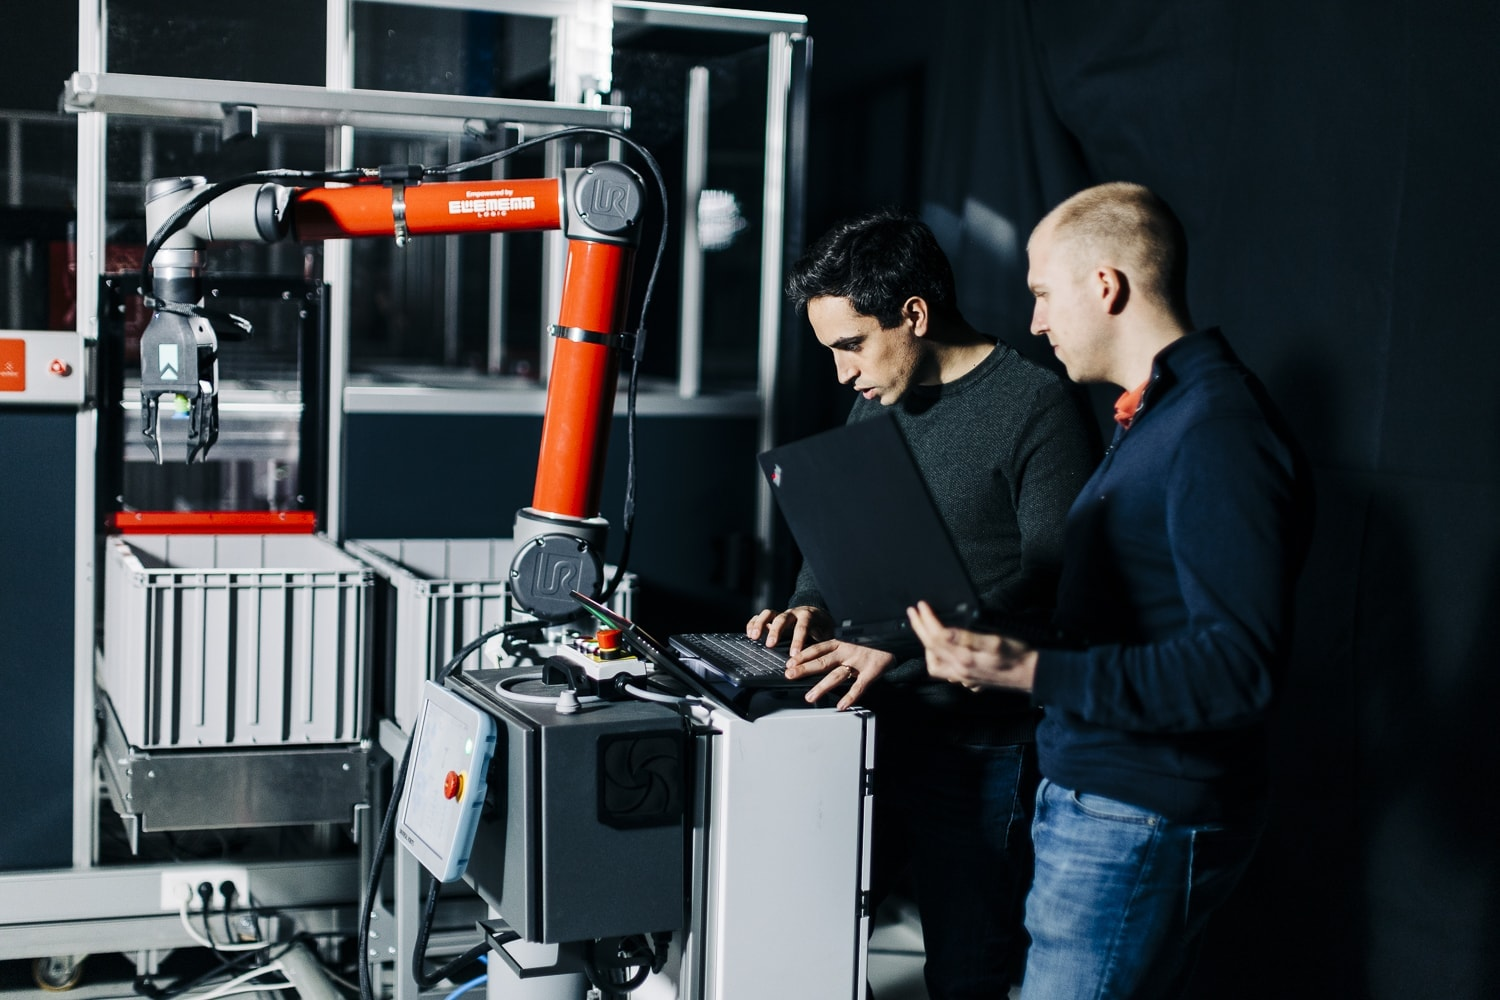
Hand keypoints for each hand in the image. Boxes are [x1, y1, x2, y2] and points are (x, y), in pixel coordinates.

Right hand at [746, 605, 832, 656]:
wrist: (819, 616)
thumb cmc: (822, 630)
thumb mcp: (826, 637)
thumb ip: (820, 647)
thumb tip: (817, 662)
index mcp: (808, 617)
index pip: (802, 627)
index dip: (797, 640)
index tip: (793, 654)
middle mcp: (793, 613)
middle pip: (782, 618)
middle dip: (775, 631)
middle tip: (770, 645)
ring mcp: (782, 614)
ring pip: (768, 613)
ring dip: (760, 624)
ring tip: (754, 637)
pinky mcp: (773, 618)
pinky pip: (760, 616)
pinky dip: (753, 623)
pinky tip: (749, 634)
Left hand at [785, 639, 894, 710]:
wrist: (896, 645)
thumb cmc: (870, 649)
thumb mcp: (849, 646)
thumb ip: (833, 654)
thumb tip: (811, 664)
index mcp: (841, 644)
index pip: (818, 648)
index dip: (802, 655)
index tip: (789, 663)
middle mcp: (848, 651)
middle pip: (823, 661)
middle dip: (805, 668)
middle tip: (790, 675)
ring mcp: (859, 662)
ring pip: (838, 674)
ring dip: (822, 686)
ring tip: (810, 696)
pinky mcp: (872, 672)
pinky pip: (859, 686)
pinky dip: (850, 696)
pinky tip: (841, 705)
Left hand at [906, 600, 1037, 692]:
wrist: (1032, 675)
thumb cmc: (1018, 656)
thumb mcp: (996, 641)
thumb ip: (968, 638)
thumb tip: (944, 631)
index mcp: (964, 658)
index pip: (936, 636)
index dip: (926, 619)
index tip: (921, 606)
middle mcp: (960, 669)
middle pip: (930, 648)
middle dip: (919, 628)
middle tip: (913, 612)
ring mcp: (963, 677)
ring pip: (935, 664)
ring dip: (926, 647)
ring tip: (924, 631)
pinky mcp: (970, 679)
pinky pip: (946, 672)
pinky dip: (938, 660)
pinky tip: (942, 652)